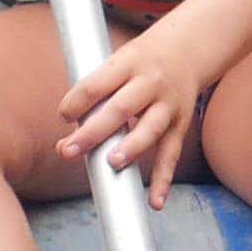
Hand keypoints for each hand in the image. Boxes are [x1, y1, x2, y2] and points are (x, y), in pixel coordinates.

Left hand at [56, 22, 203, 206]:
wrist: (187, 49)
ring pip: (150, 129)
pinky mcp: (180, 124)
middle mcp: (149, 83)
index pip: (96, 84)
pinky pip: (170, 154)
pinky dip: (163, 178)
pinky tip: (155, 201)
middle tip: (69, 151)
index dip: (76, 101)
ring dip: (131, 147)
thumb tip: (68, 136)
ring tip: (113, 163)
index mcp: (127, 63)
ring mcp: (167, 104)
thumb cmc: (140, 62)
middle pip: (120, 108)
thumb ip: (94, 94)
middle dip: (93, 132)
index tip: (64, 115)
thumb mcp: (117, 64)